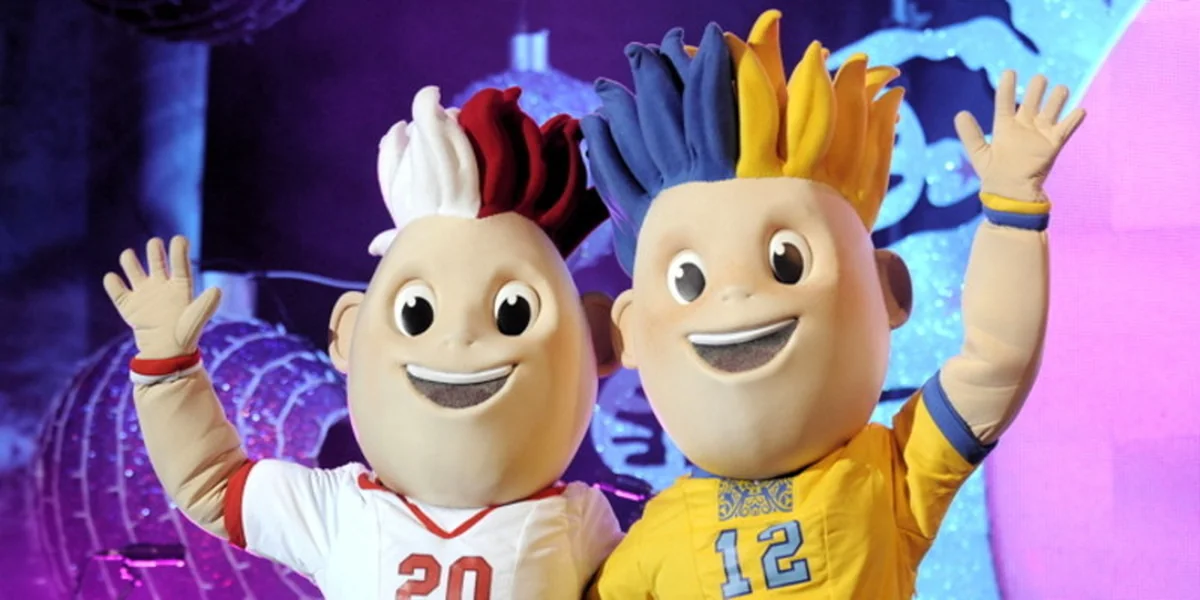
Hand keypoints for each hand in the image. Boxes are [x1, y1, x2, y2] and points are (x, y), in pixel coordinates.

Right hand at [103, 236, 220, 358]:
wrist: (166, 354)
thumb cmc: (185, 336)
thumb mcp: (196, 319)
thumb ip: (206, 305)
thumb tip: (217, 290)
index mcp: (180, 287)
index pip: (180, 263)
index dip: (179, 250)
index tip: (179, 239)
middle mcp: (162, 286)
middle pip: (156, 260)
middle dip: (154, 249)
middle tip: (155, 243)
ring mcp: (144, 294)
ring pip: (134, 269)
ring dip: (130, 260)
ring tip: (128, 255)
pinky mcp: (128, 305)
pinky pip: (117, 290)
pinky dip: (112, 283)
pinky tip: (113, 278)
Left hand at [954, 70, 1085, 201]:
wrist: (1012, 194)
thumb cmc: (994, 175)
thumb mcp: (979, 153)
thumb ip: (970, 134)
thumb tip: (959, 113)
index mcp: (1005, 126)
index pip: (1004, 101)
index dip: (1007, 87)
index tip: (1009, 71)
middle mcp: (1024, 126)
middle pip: (1032, 100)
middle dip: (1037, 88)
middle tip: (1039, 79)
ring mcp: (1040, 133)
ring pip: (1052, 109)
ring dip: (1057, 98)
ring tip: (1060, 89)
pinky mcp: (1054, 144)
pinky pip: (1066, 128)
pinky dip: (1074, 119)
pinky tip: (1079, 110)